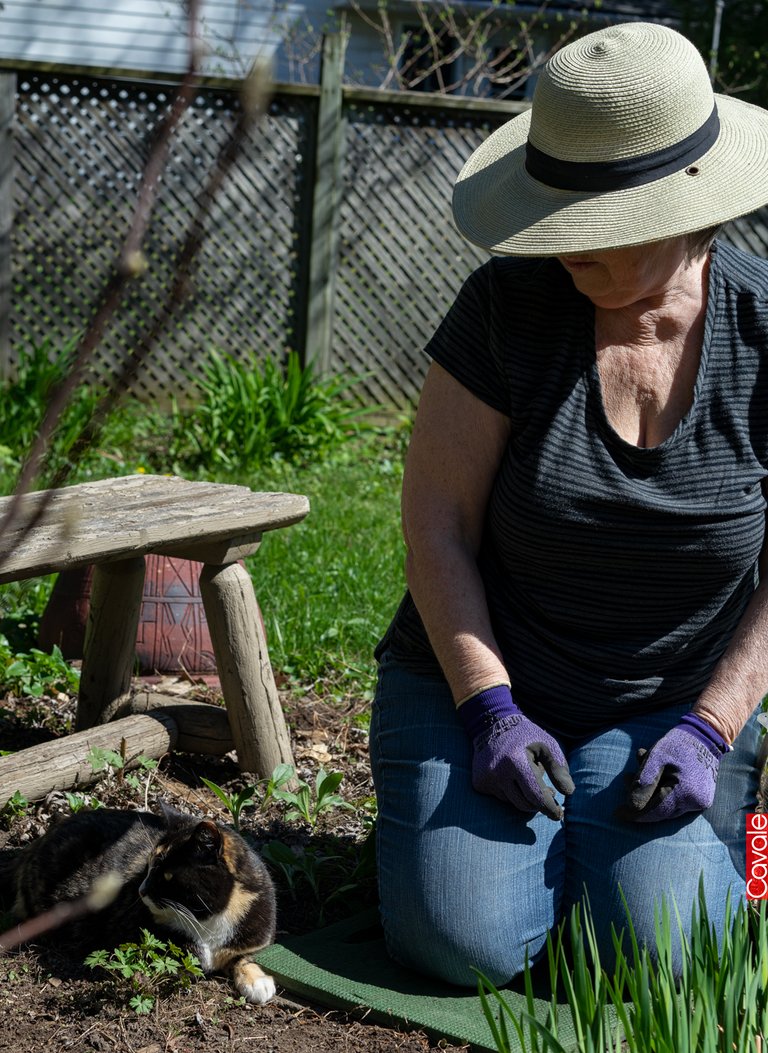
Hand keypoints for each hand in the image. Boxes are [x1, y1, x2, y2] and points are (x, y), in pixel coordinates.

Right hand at [457, 685, 574, 820]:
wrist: (492, 724)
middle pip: (524, 804)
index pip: (536, 796)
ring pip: (512, 802)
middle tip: (549, 794)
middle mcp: (498, 772)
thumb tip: (568, 792)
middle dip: (539, 804)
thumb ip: (559, 768)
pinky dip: (510, 792)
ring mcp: (486, 779)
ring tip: (529, 779)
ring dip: (524, 796)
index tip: (558, 815)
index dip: (549, 808)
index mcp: (516, 762)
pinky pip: (500, 798)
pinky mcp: (478, 783)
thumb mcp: (547, 745)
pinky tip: (511, 776)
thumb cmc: (525, 735)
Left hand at [619, 712, 730, 822]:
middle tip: (626, 779)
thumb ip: (644, 782)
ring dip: (650, 793)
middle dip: (640, 798)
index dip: (635, 814)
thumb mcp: (656, 757)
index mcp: (685, 793)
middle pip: (660, 810)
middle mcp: (695, 803)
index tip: (617, 813)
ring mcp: (701, 802)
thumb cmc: (678, 745)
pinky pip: (677, 801)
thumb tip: (631, 806)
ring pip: (668, 806)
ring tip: (635, 773)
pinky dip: (662, 790)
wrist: (705, 737)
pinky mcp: (701, 798)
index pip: (655, 812)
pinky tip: (654, 774)